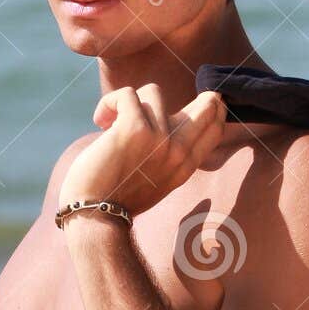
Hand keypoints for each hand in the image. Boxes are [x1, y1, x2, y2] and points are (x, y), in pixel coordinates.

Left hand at [57, 84, 226, 219]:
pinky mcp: (133, 129)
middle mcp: (178, 152)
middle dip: (196, 94)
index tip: (208, 99)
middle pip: (207, 105)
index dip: (213, 107)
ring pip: (153, 93)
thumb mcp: (157, 180)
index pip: (215, 129)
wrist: (94, 216)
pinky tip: (100, 121)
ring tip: (111, 123)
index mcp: (185, 166)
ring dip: (128, 104)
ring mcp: (158, 139)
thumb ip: (170, 155)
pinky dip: (109, 103)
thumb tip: (172, 122)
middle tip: (182, 98)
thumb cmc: (116, 197)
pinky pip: (126, 95)